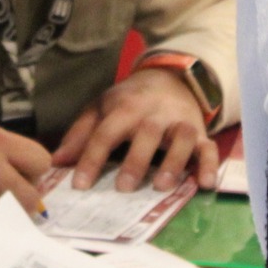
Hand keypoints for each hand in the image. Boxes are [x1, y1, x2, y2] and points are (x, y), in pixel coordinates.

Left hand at [52, 68, 218, 192]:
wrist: (171, 79)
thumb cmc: (130, 101)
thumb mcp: (101, 108)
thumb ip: (80, 134)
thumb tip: (56, 162)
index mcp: (125, 107)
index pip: (106, 132)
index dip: (91, 158)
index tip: (79, 184)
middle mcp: (154, 114)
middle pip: (146, 133)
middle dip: (135, 160)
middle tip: (123, 188)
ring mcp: (180, 123)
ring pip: (181, 139)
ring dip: (174, 162)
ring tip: (161, 187)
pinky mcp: (201, 133)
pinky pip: (209, 148)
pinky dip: (210, 165)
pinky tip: (205, 183)